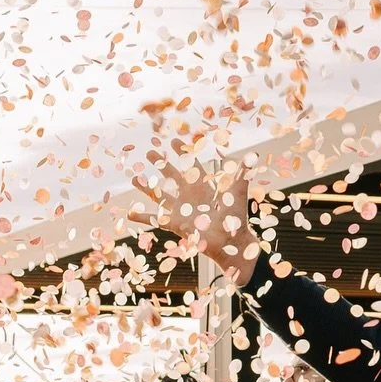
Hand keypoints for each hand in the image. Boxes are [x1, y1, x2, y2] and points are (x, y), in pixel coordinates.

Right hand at [129, 160, 260, 286]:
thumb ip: (241, 174)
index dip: (183, 152)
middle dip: (160, 163)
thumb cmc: (235, 218)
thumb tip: (251, 156)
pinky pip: (155, 219)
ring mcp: (179, 210)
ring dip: (146, 187)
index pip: (191, 164)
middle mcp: (189, 196)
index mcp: (203, 185)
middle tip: (150, 152)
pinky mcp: (174, 224)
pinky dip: (142, 217)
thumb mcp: (237, 193)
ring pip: (159, 194)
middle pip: (171, 175)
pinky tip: (129, 213)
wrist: (230, 241)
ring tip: (134, 178)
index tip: (174, 140)